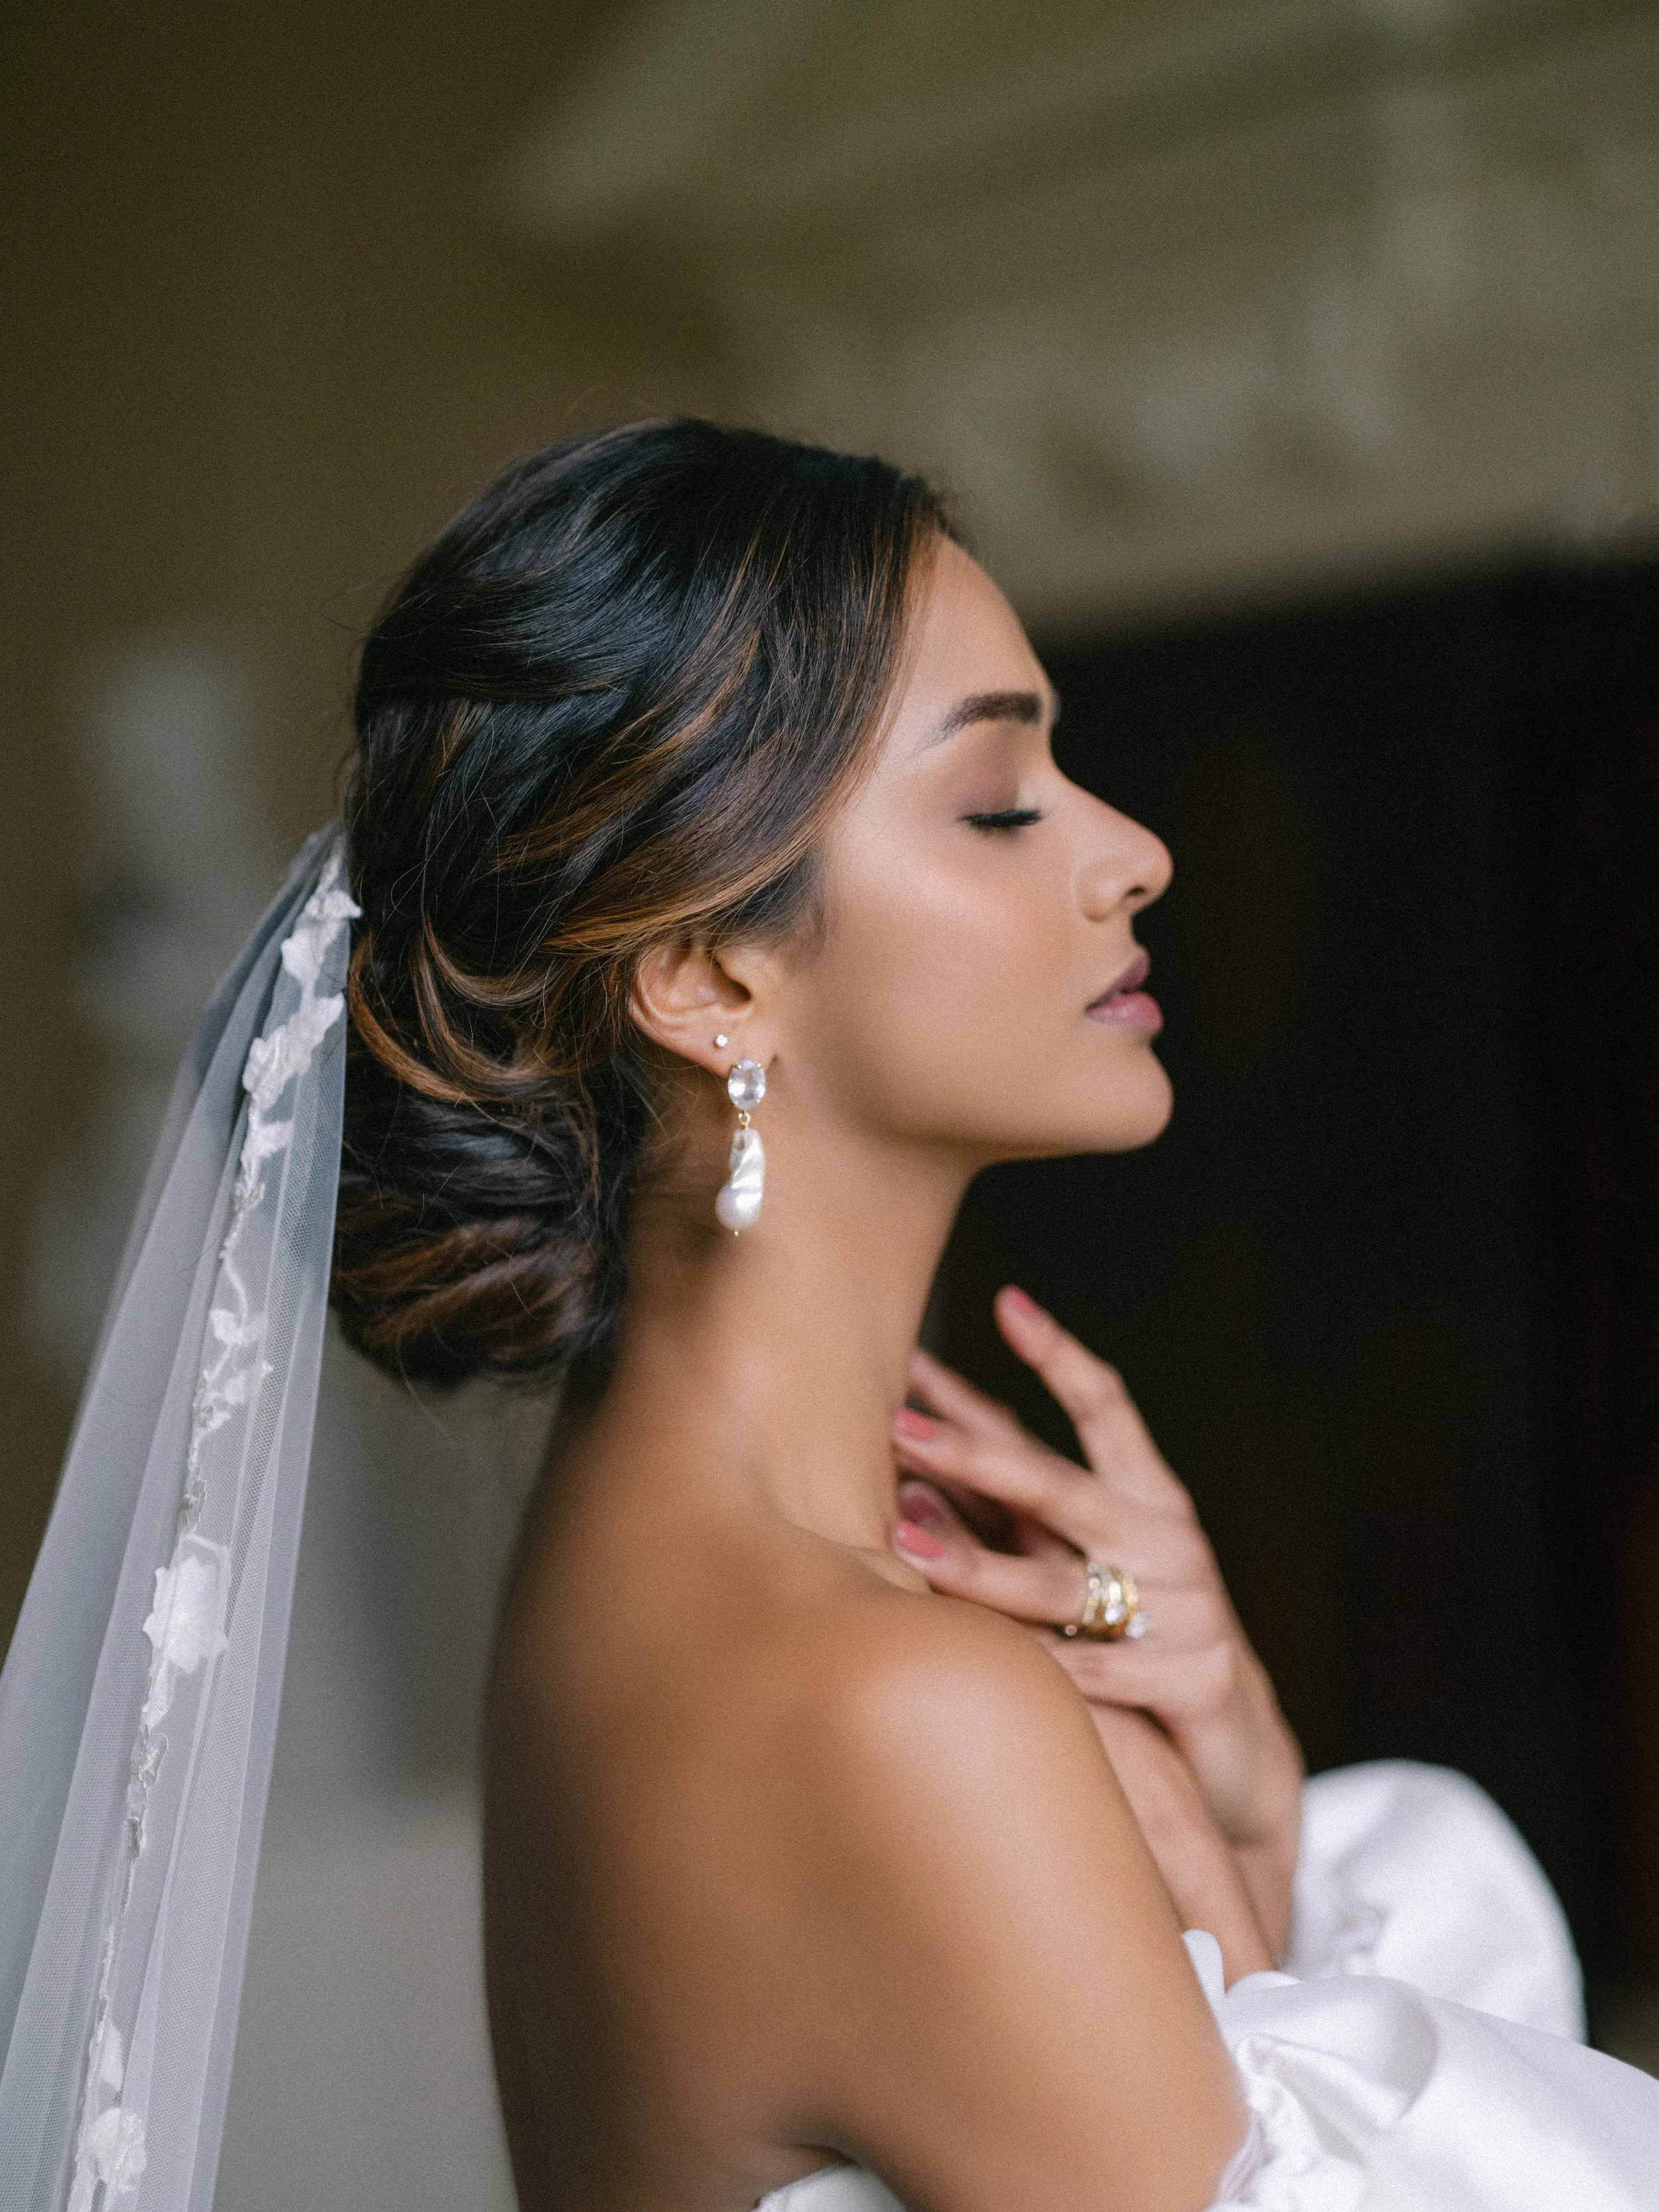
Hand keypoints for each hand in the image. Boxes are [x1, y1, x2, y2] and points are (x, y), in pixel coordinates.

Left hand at [892, 1286, 1303, 1956]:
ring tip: (902, 1538)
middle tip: (897, 1423)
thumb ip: (1019, 1505)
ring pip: (1059, 1583)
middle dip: (972, 1451)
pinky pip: (1096, 1672)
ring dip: (974, 1563)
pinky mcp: (1196, 1681)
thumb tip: (914, 1437)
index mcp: (1149, 1497)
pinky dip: (1032, 1667)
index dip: (1058, 1354)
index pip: (1105, 1407)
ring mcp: (1187, 1611)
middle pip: (1058, 1486)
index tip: (1007, 1301)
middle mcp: (1168, 1541)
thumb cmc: (1138, 1636)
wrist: (1236, 1758)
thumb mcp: (1089, 1560)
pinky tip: (973, 1659)